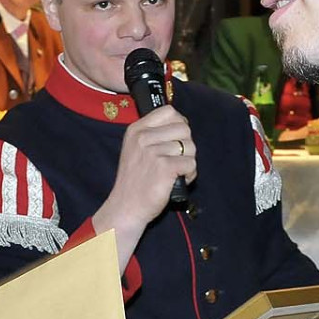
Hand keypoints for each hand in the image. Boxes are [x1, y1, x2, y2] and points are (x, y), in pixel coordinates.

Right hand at [92, 105, 196, 266]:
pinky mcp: (164, 167)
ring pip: (191, 147)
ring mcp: (153, 152)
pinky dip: (189, 175)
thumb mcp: (135, 149)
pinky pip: (191, 164)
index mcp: (136, 130)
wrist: (126, 207)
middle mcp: (143, 138)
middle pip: (184, 128)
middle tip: (176, 160)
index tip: (176, 138)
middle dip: (187, 145)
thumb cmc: (135, 181)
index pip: (169, 111)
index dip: (179, 123)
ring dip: (189, 162)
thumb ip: (154, 134)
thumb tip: (182, 123)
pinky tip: (177, 181)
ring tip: (175, 173)